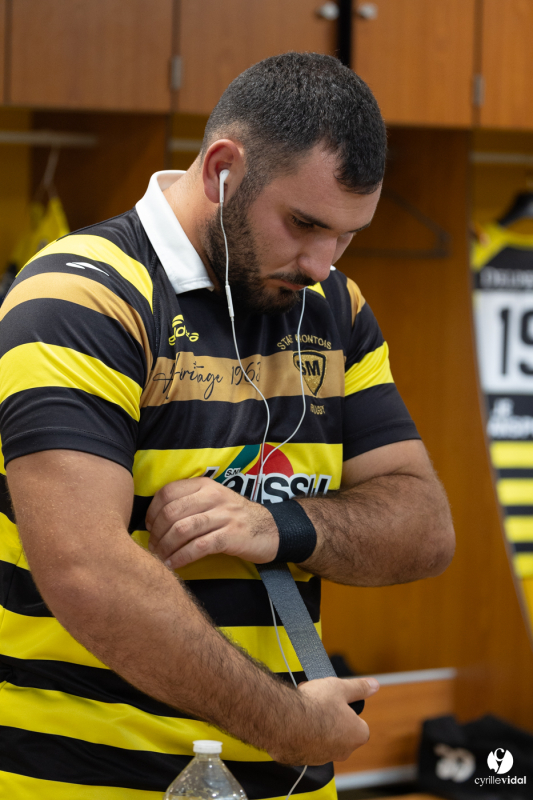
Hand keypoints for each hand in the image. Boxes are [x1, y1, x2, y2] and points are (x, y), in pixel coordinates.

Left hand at [145, 477, 278, 568]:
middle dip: (156, 534)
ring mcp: (224, 516)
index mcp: (204, 485)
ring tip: (159, 558)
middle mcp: (213, 496)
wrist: (270, 529)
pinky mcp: (231, 536)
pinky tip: (174, 565)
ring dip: (165, 548)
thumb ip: (188, 503)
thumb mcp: (212, 500)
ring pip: (182, 530)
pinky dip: (181, 558)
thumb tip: (154, 520)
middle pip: (172, 513)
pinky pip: (199, 547)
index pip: (167, 492)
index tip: (148, 528)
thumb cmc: (234, 517)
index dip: (152, 512)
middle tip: (152, 548)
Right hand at [268, 676, 378, 765]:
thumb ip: (359, 688)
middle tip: (319, 703)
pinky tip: (294, 721)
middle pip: (341, 730)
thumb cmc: (316, 704)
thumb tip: (374, 685)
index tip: (335, 701)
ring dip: (316, 727)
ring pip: (323, 738)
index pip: (358, 722)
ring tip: (304, 710)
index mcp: (357, 734)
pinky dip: (302, 735)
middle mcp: (344, 751)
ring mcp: (323, 758)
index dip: (346, 709)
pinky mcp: (304, 760)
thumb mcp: (340, 687)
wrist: (286, 721)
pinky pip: (306, 745)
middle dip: (331, 718)